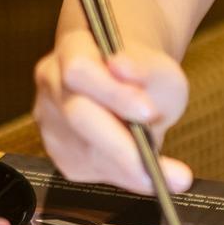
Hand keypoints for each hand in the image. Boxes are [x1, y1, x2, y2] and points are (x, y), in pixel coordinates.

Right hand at [32, 31, 191, 195]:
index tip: (149, 112)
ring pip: (86, 153)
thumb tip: (120, 67)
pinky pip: (92, 171)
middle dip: (123, 143)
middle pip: (77, 115)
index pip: (79, 70)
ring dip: (130, 165)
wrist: (130, 83)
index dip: (112, 93)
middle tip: (166, 168)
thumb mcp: (158, 66)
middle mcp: (52, 85)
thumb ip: (144, 67)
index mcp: (72, 49)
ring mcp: (51, 121)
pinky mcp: (60, 153)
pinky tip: (149, 172)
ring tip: (172, 175)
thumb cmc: (144, 73)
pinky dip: (125, 175)